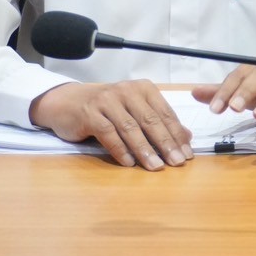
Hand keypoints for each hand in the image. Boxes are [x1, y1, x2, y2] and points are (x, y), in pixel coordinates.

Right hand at [29, 80, 192, 169]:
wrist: (67, 102)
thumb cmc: (106, 108)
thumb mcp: (135, 111)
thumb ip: (159, 121)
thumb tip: (187, 137)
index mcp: (143, 89)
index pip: (165, 113)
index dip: (177, 134)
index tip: (188, 154)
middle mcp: (127, 91)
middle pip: (151, 120)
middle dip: (166, 143)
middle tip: (177, 162)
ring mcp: (107, 101)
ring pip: (130, 128)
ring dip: (145, 149)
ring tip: (156, 167)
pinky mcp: (90, 113)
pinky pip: (108, 133)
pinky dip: (120, 149)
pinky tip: (129, 163)